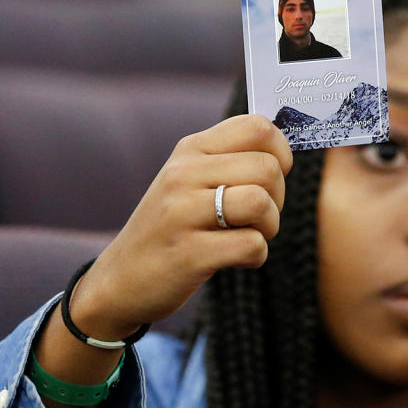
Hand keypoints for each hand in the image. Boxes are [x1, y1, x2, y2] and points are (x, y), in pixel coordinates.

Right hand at [68, 114, 292, 340]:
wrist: (120, 280)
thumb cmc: (172, 227)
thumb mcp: (190, 180)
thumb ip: (231, 159)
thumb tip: (287, 149)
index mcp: (190, 149)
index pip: (257, 127)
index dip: (281, 152)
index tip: (271, 177)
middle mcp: (183, 174)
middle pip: (268, 168)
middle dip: (278, 198)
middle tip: (258, 217)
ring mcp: (182, 213)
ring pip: (261, 203)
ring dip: (269, 227)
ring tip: (249, 235)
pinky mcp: (189, 253)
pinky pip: (252, 245)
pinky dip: (255, 256)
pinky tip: (236, 259)